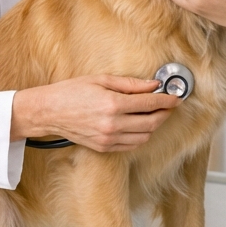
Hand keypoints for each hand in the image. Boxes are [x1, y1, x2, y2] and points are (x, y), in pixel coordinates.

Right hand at [11, 75, 180, 151]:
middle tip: (169, 105)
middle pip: (152, 121)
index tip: (175, 97)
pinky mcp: (105, 147)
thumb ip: (130, 84)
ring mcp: (109, 138)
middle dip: (165, 113)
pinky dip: (141, 136)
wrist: (49, 112)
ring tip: (155, 114)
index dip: (167, 99)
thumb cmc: (71, 92)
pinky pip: (132, 145)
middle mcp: (113, 124)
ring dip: (154, 125)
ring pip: (145, 136)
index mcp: (113, 104)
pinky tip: (140, 125)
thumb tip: (153, 85)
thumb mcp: (101, 79)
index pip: (150, 103)